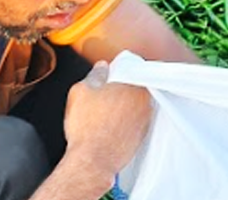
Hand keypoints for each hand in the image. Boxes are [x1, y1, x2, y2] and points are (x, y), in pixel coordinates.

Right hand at [59, 60, 153, 184]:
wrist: (92, 161)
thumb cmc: (87, 127)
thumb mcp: (81, 91)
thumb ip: (95, 74)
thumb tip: (103, 67)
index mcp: (135, 86)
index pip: (134, 71)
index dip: (120, 74)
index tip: (109, 79)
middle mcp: (146, 103)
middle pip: (136, 89)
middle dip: (123, 91)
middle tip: (105, 97)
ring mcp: (146, 121)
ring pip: (136, 107)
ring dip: (125, 108)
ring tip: (105, 114)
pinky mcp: (142, 138)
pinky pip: (135, 123)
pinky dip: (125, 123)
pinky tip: (110, 127)